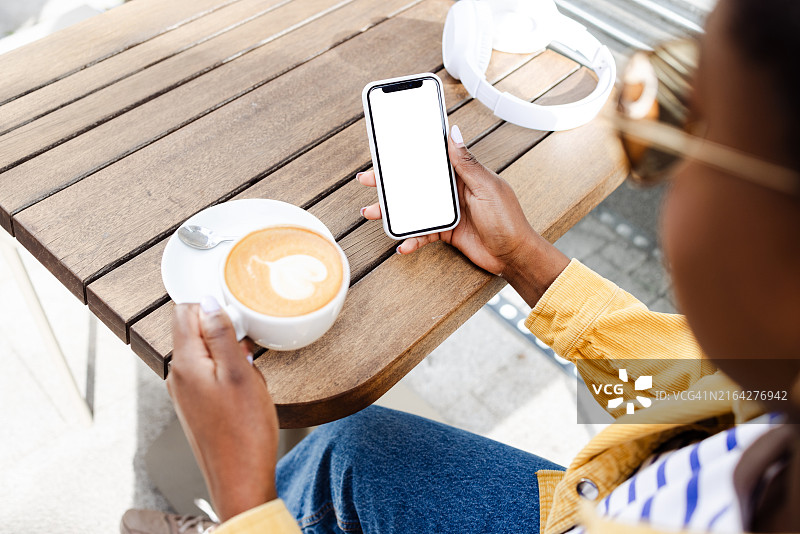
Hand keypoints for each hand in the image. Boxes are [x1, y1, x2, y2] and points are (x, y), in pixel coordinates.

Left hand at [167, 298, 279, 521]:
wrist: (240, 480)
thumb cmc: (244, 433)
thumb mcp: (240, 374)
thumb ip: (222, 334)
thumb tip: (209, 301)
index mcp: (186, 363)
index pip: (186, 311)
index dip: (213, 305)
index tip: (238, 316)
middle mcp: (179, 376)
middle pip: (196, 331)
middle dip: (225, 331)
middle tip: (248, 350)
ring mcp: (186, 393)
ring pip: (207, 353)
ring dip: (230, 354)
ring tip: (250, 375)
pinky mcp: (197, 406)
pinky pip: (211, 374)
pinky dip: (230, 373)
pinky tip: (246, 390)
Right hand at [358, 124, 568, 304]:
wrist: (514, 255)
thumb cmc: (508, 219)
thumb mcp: (486, 187)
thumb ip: (466, 163)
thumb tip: (454, 133)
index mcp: (463, 175)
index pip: (432, 159)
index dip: (410, 154)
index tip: (388, 149)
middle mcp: (452, 191)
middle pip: (415, 183)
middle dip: (389, 182)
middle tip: (367, 179)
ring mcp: (448, 211)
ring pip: (413, 208)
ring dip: (392, 211)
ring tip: (372, 212)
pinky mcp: (446, 232)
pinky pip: (423, 233)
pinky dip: (411, 239)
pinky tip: (402, 244)